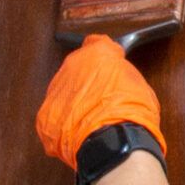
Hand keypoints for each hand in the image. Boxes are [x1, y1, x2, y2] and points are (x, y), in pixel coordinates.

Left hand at [35, 34, 165, 170]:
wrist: (113, 141)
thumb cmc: (132, 112)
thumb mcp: (139, 85)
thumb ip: (122, 76)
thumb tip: (120, 81)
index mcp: (96, 54)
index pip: (95, 44)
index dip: (102, 57)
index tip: (107, 66)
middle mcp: (72, 66)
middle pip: (77, 69)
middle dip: (88, 81)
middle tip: (102, 99)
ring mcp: (56, 90)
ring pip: (65, 92)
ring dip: (76, 102)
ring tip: (92, 120)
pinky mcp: (45, 115)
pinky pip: (56, 115)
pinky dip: (66, 124)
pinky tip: (81, 133)